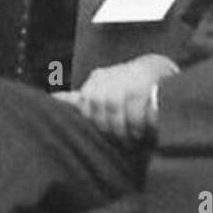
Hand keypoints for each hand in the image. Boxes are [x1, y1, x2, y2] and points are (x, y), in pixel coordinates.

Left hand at [51, 53, 178, 141]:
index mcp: (97, 79)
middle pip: (96, 103)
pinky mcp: (143, 87)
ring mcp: (125, 79)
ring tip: (128, 142)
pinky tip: (139, 134)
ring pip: (113, 106)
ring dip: (120, 128)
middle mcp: (108, 77)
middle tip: (115, 142)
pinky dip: (135, 125)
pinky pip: (134, 109)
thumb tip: (54, 98)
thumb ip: (81, 97)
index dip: (90, 120)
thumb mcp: (103, 88)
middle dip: (105, 126)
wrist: (158, 70)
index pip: (84, 101)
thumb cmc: (127, 85)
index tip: (98, 135)